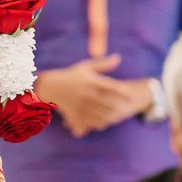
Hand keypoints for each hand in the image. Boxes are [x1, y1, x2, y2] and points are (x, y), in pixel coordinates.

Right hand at [35, 55, 151, 137]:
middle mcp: (86, 93)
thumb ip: (102, 64)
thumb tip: (118, 58)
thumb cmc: (70, 75)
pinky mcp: (74, 112)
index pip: (112, 87)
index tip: (132, 95)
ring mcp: (80, 104)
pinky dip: (98, 122)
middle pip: (108, 101)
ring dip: (111, 115)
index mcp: (90, 81)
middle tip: (129, 108)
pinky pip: (89, 120)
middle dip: (119, 105)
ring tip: (119, 116)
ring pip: (100, 113)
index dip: (124, 92)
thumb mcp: (85, 66)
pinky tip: (104, 123)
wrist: (49, 87)